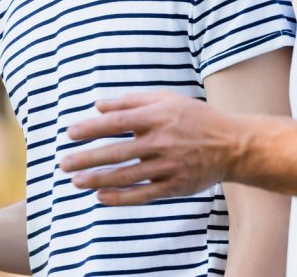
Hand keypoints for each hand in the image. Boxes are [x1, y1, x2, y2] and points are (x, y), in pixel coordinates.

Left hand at [60, 90, 240, 204]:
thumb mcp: (166, 99)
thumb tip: (98, 105)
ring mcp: (168, 166)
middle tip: (63, 163)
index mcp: (157, 116)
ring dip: (98, 179)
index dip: (91, 128)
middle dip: (87, 158)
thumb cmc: (194, 117)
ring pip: (127, 176)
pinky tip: (101, 196)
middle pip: (117, 152)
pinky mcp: (174, 186)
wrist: (232, 144)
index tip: (70, 133)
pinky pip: (143, 195)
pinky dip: (121, 197)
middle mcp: (161, 141)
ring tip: (76, 181)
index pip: (117, 122)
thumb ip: (131, 100)